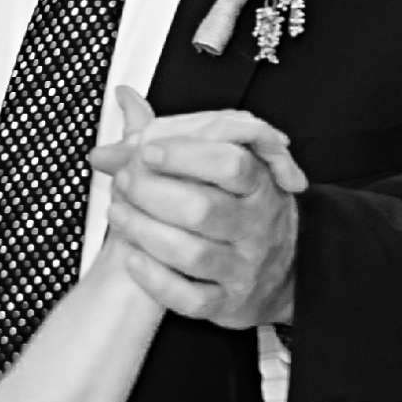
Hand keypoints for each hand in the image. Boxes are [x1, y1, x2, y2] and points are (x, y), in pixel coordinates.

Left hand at [88, 88, 300, 328]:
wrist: (282, 272)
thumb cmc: (244, 210)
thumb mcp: (225, 167)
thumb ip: (176, 135)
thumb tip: (125, 99)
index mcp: (258, 186)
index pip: (231, 164)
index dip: (186, 155)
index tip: (148, 150)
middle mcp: (255, 227)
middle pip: (203, 209)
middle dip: (153, 193)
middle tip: (123, 181)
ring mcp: (242, 267)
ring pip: (192, 254)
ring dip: (144, 232)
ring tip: (118, 213)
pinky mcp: (227, 302)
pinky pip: (190, 298)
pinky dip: (156, 280)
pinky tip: (133, 258)